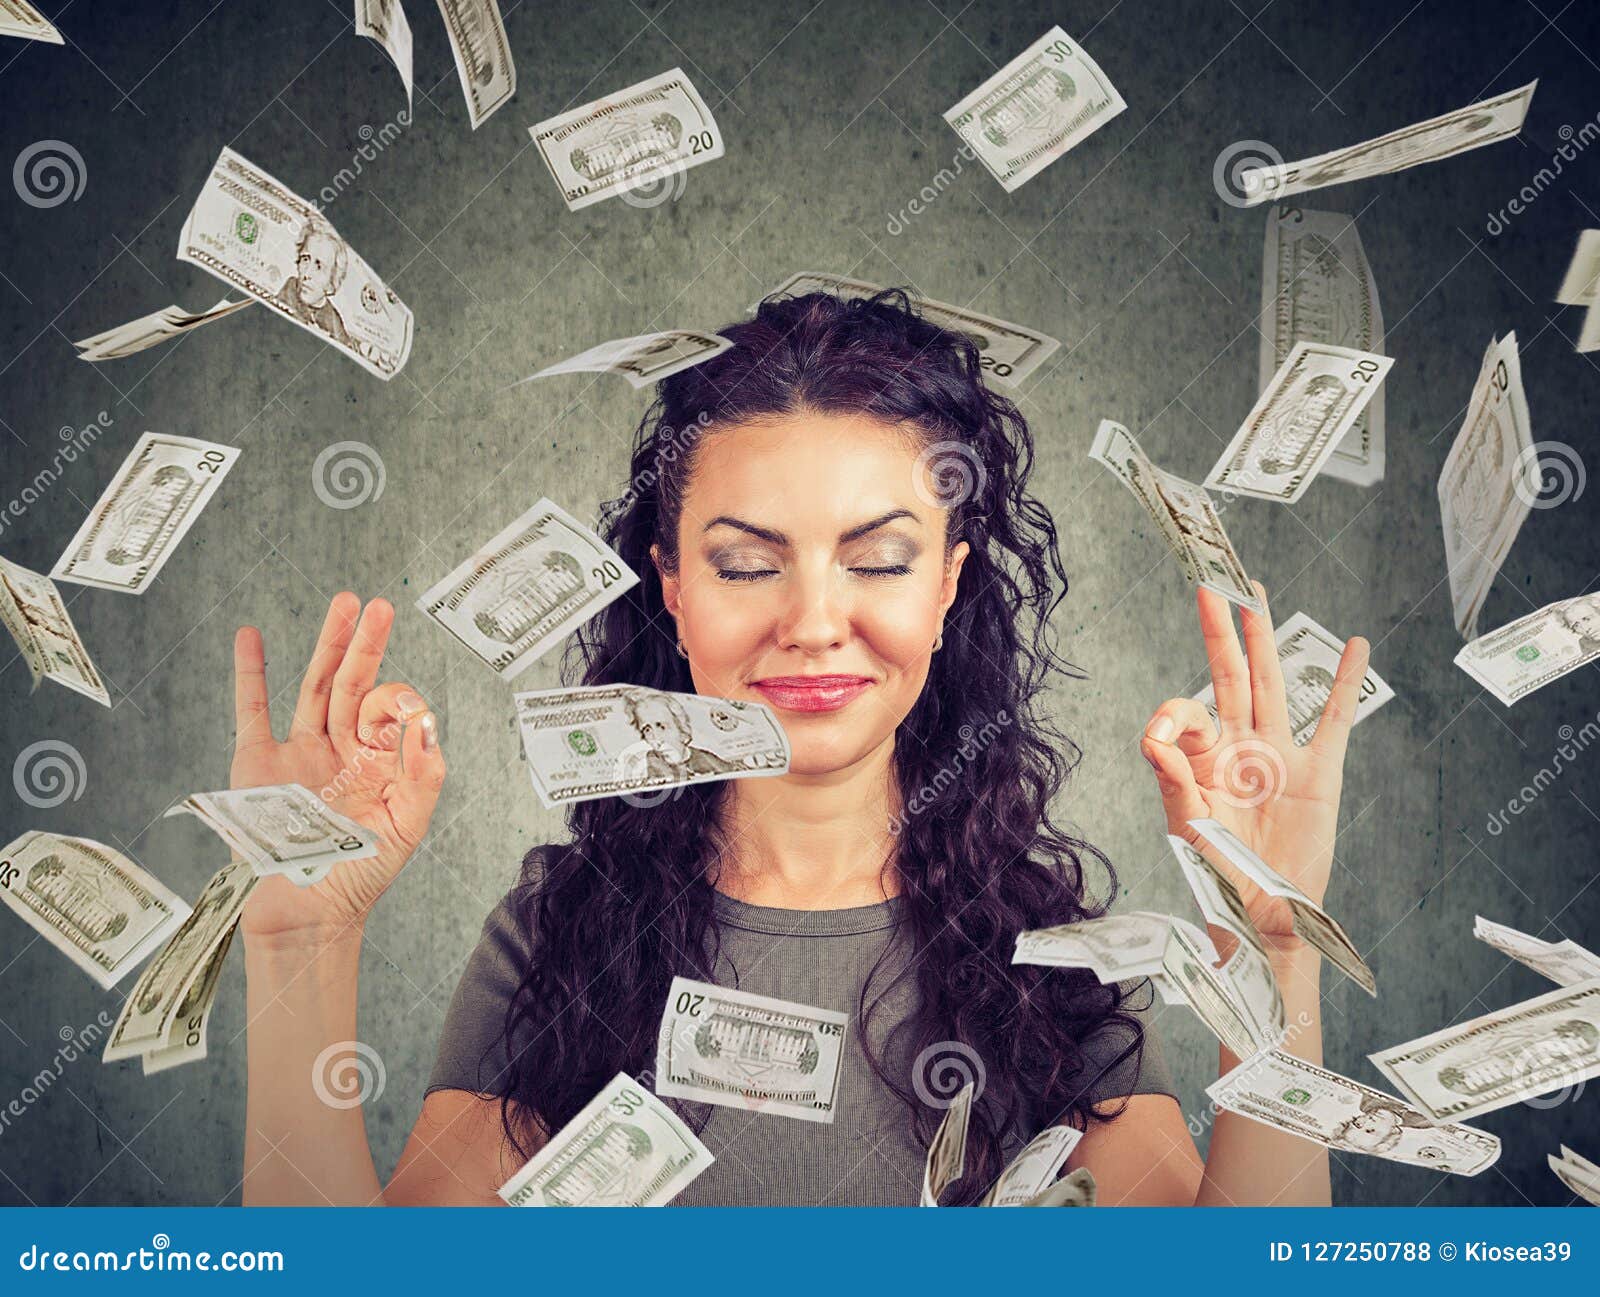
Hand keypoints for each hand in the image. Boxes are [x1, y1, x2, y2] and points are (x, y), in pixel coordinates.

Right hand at [231, 593, 445, 944]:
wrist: (306, 913)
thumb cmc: (361, 875)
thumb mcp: (406, 827)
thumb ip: (423, 774)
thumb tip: (428, 722)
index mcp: (379, 760)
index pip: (390, 710)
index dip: (397, 700)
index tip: (405, 707)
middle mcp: (341, 749)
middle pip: (355, 684)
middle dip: (366, 644)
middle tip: (378, 604)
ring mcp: (299, 752)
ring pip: (314, 686)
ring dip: (327, 644)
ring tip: (343, 603)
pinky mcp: (258, 764)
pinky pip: (252, 710)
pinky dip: (249, 672)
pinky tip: (251, 636)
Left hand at [1139, 584, 1368, 946]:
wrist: (1265, 919)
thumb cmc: (1220, 879)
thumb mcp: (1190, 831)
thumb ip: (1173, 784)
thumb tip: (1156, 740)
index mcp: (1201, 761)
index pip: (1185, 713)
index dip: (1171, 716)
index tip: (1161, 737)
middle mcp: (1239, 748)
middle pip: (1229, 675)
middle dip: (1221, 629)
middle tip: (1213, 579)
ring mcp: (1280, 756)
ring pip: (1273, 683)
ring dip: (1265, 638)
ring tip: (1257, 591)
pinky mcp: (1319, 773)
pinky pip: (1335, 719)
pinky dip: (1345, 683)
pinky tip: (1354, 647)